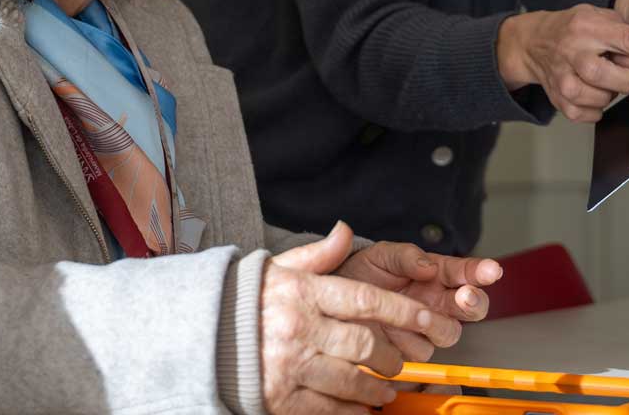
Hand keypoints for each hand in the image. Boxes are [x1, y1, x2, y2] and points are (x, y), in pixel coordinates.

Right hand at [259, 223, 456, 413]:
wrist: (200, 334)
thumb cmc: (244, 300)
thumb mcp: (279, 269)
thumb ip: (318, 255)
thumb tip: (345, 231)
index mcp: (302, 292)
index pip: (366, 299)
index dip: (405, 311)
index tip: (428, 320)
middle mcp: (298, 327)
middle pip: (365, 344)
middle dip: (391, 357)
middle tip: (397, 361)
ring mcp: (290, 364)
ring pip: (352, 380)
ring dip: (376, 389)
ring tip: (383, 390)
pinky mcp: (280, 396)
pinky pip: (328, 408)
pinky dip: (350, 410)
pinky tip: (359, 407)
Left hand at [337, 239, 502, 356]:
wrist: (334, 299)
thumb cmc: (362, 272)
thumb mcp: (381, 255)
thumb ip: (406, 256)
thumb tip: (429, 265)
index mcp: (437, 275)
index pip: (465, 273)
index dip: (480, 272)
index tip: (492, 270)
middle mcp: (437, 303)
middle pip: (471, 309)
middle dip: (473, 302)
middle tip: (465, 295)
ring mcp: (425, 328)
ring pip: (448, 333)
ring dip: (438, 324)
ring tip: (421, 315)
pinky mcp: (409, 350)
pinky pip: (420, 352)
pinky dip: (408, 341)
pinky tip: (390, 331)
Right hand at [497, 6, 628, 122]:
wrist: (532, 43)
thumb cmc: (574, 29)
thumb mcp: (599, 15)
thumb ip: (628, 31)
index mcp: (589, 26)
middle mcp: (573, 50)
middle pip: (612, 76)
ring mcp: (561, 76)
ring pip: (599, 97)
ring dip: (613, 94)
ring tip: (612, 82)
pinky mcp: (557, 98)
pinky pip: (587, 114)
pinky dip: (598, 109)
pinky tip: (596, 95)